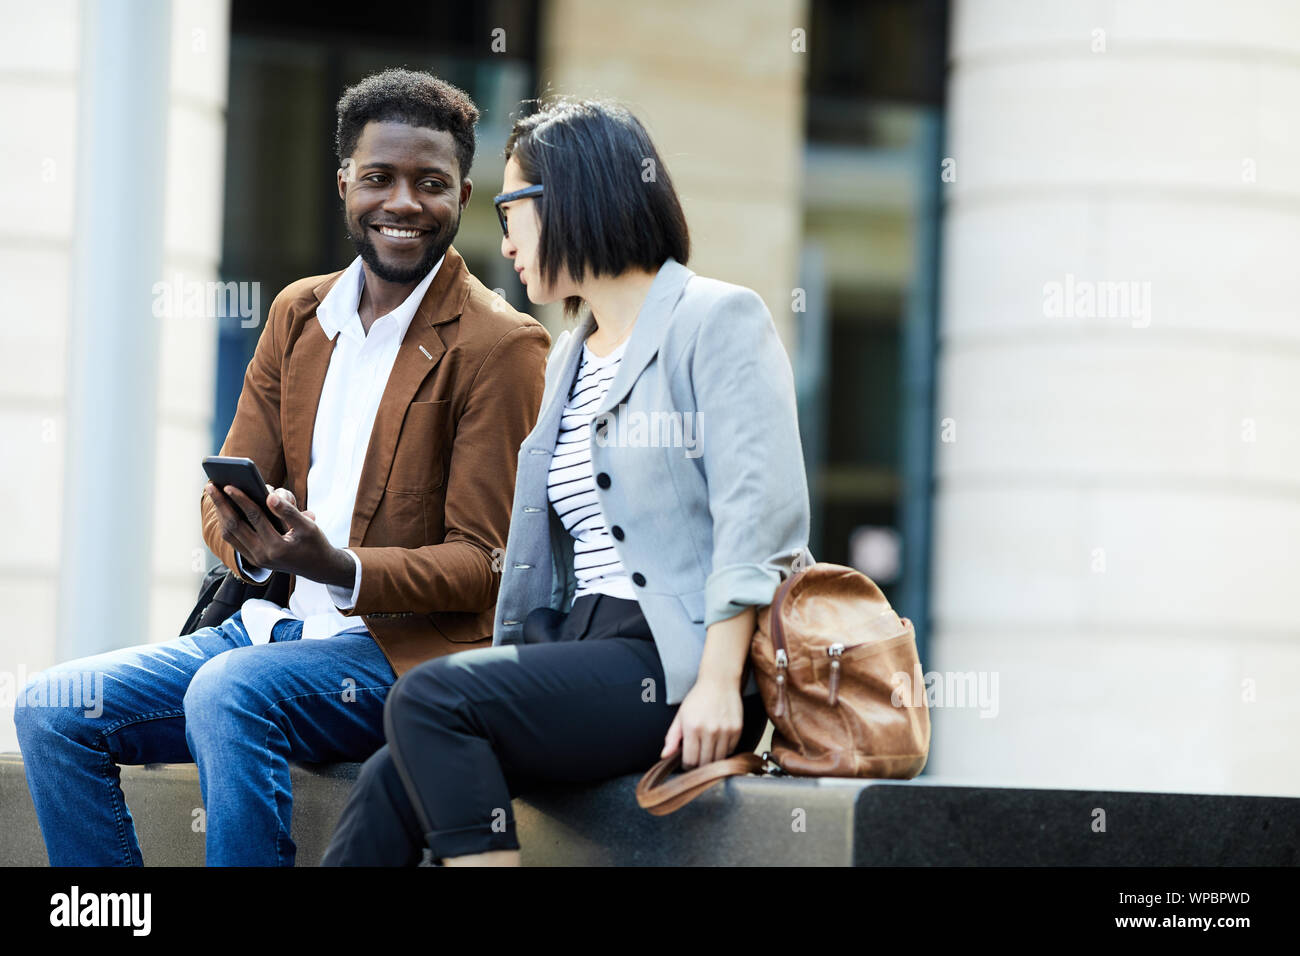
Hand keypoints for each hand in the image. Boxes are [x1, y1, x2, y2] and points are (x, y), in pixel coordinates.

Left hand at [204, 482, 352, 587]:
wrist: (319, 568)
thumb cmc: (315, 543)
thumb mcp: (308, 526)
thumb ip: (289, 511)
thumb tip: (270, 495)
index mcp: (277, 547)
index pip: (254, 517)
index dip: (241, 499)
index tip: (228, 485)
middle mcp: (262, 556)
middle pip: (234, 526)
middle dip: (221, 504)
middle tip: (210, 486)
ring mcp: (256, 560)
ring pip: (230, 535)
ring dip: (220, 514)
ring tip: (214, 496)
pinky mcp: (253, 560)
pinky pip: (234, 540)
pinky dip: (227, 524)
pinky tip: (224, 510)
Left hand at [660, 675, 743, 768]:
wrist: (720, 682)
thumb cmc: (698, 699)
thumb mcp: (681, 716)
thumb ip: (672, 738)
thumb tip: (664, 756)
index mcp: (692, 727)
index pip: (690, 761)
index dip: (687, 765)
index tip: (687, 761)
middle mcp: (710, 730)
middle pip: (705, 763)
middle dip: (699, 764)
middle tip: (697, 757)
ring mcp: (725, 731)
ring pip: (718, 760)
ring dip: (712, 759)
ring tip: (707, 751)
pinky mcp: (737, 730)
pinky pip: (730, 751)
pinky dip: (724, 751)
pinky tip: (718, 742)